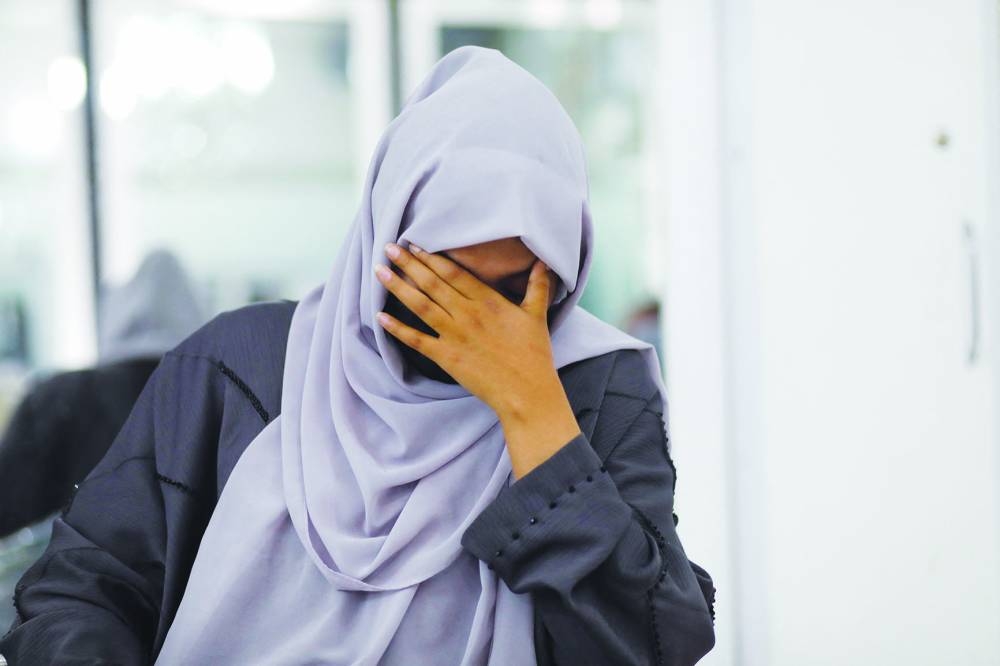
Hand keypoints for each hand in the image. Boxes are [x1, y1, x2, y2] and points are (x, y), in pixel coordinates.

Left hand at [375, 242, 580, 477]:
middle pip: (432, 283)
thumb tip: (544, 262)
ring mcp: (455, 335)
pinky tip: (380, 318)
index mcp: (488, 301)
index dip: (432, 257)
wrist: (527, 392)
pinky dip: (397, 329)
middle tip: (389, 247)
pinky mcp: (447, 357)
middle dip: (409, 263)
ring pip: (420, 305)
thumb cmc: (534, 355)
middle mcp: (467, 314)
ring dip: (398, 287)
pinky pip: (417, 340)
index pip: (454, 272)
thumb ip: (538, 286)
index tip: (415, 244)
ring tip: (379, 272)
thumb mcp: (537, 315)